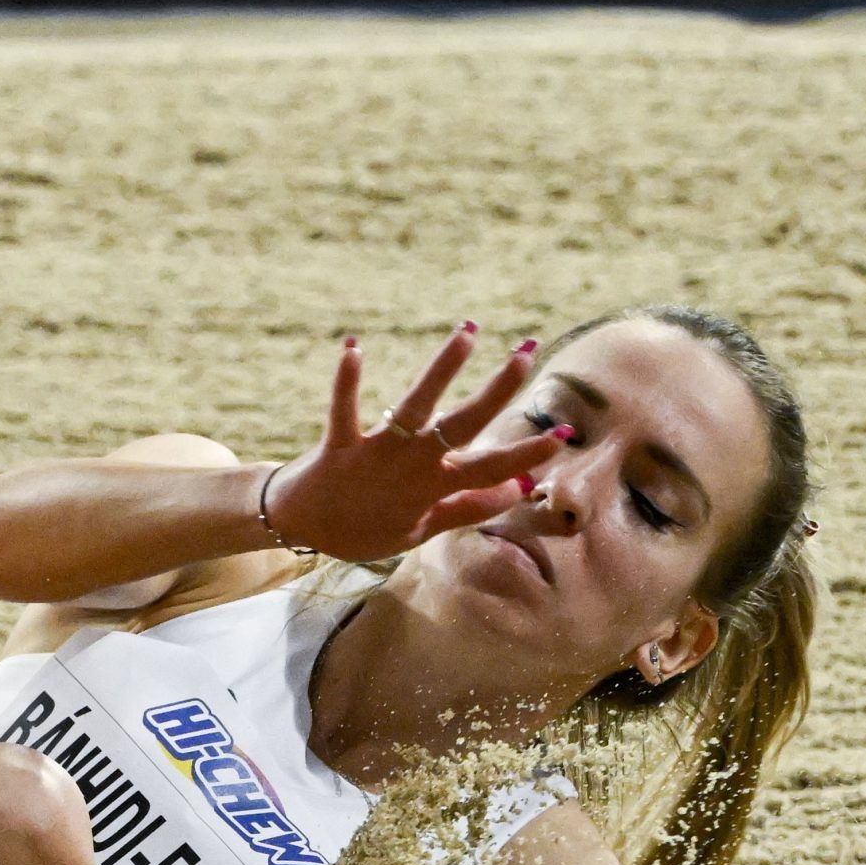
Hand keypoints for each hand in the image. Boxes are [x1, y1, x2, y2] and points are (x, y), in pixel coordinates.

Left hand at [264, 323, 570, 561]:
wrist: (302, 530)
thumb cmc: (362, 528)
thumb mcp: (421, 530)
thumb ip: (467, 507)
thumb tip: (517, 490)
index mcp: (433, 487)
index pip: (491, 467)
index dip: (527, 453)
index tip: (564, 434)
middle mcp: (411, 467)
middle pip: (463, 425)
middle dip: (497, 389)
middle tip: (525, 353)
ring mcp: (376, 454)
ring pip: (416, 407)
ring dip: (441, 369)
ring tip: (467, 334)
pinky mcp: (340, 445)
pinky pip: (343, 409)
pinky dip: (346, 380)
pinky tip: (353, 347)